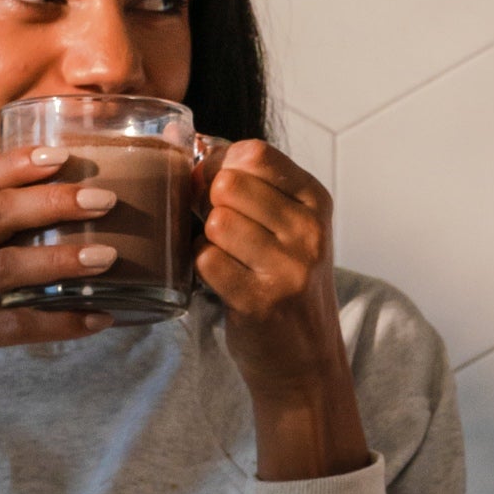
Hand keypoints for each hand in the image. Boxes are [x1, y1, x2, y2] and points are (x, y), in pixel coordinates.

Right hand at [0, 145, 121, 493]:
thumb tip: (67, 223)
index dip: (19, 162)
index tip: (62, 152)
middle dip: (53, 201)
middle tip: (104, 199)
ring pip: (7, 266)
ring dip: (61, 259)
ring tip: (107, 257)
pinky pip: (18, 325)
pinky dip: (62, 322)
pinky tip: (98, 319)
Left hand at [194, 139, 370, 480]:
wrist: (304, 360)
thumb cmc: (285, 282)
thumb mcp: (288, 224)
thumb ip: (247, 181)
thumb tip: (179, 134)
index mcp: (315, 200)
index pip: (254, 153)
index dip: (221, 166)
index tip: (221, 192)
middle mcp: (309, 230)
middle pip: (228, 184)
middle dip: (210, 203)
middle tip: (222, 231)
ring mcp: (288, 266)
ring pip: (216, 221)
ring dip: (207, 240)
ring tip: (227, 258)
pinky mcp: (260, 300)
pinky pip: (206, 260)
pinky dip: (204, 269)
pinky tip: (223, 281)